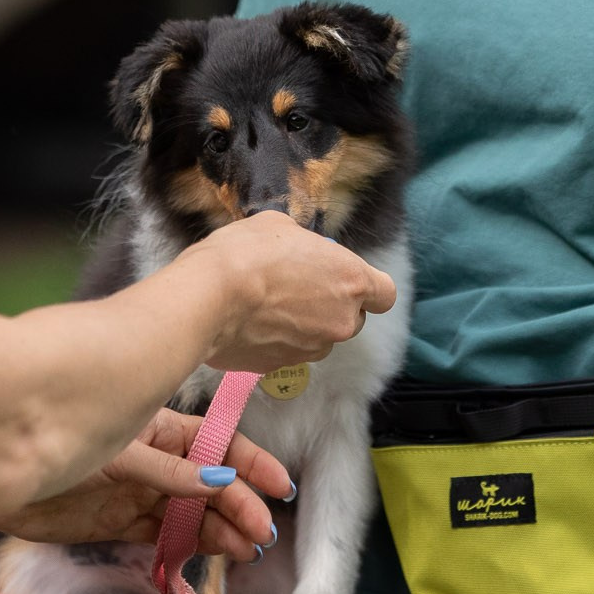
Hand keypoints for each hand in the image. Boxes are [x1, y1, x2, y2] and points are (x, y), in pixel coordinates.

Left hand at [0, 409, 294, 593]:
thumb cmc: (54, 442)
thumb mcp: (119, 454)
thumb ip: (167, 472)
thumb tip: (216, 483)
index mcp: (158, 425)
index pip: (216, 443)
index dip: (250, 465)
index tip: (279, 487)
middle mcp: (153, 458)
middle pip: (208, 483)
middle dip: (239, 506)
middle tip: (261, 534)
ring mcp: (136, 491)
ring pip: (189, 512)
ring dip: (219, 529)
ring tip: (244, 550)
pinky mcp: (117, 521)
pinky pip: (161, 534)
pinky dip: (187, 545)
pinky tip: (210, 555)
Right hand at [188, 210, 397, 372]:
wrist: (207, 297)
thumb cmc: (246, 254)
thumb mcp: (278, 226)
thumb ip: (301, 244)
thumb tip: (295, 250)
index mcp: (350, 281)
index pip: (385, 295)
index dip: (368, 288)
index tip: (346, 280)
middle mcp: (340, 321)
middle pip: (352, 319)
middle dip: (332, 306)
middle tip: (299, 288)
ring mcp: (312, 349)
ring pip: (320, 338)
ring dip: (304, 325)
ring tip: (268, 305)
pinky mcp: (281, 367)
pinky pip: (288, 352)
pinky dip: (276, 340)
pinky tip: (250, 322)